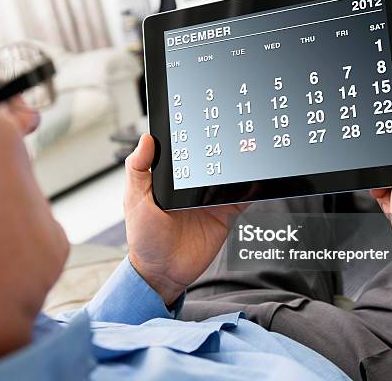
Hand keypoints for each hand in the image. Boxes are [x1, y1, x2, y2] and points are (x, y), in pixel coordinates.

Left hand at [124, 134, 246, 304]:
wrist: (163, 272)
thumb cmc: (144, 239)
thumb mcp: (134, 201)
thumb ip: (138, 170)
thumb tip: (147, 139)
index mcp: (168, 179)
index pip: (182, 151)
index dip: (189, 136)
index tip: (200, 120)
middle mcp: (190, 186)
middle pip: (209, 160)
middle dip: (220, 147)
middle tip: (230, 132)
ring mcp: (209, 199)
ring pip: (228, 176)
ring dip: (237, 165)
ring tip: (247, 151)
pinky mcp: (224, 214)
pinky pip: (242, 197)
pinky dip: (252, 187)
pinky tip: (256, 177)